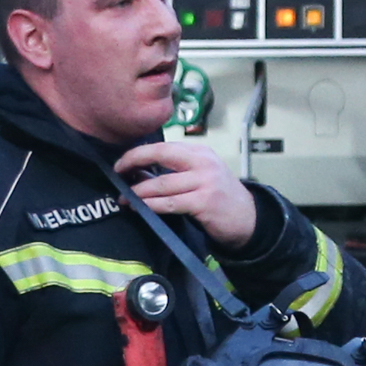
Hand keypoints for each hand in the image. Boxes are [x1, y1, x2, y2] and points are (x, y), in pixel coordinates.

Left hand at [114, 139, 259, 244]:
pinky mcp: (205, 202)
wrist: (247, 218)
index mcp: (200, 152)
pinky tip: (141, 208)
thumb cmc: (219, 198)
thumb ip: (173, 172)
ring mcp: (205, 181)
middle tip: (118, 176)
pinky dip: (152, 206)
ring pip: (162, 184)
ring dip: (139, 192)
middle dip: (134, 163)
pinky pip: (170, 203)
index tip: (121, 164)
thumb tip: (137, 173)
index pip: (163, 147)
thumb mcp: (199, 177)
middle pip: (160, 156)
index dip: (138, 153)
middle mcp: (203, 162)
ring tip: (125, 199)